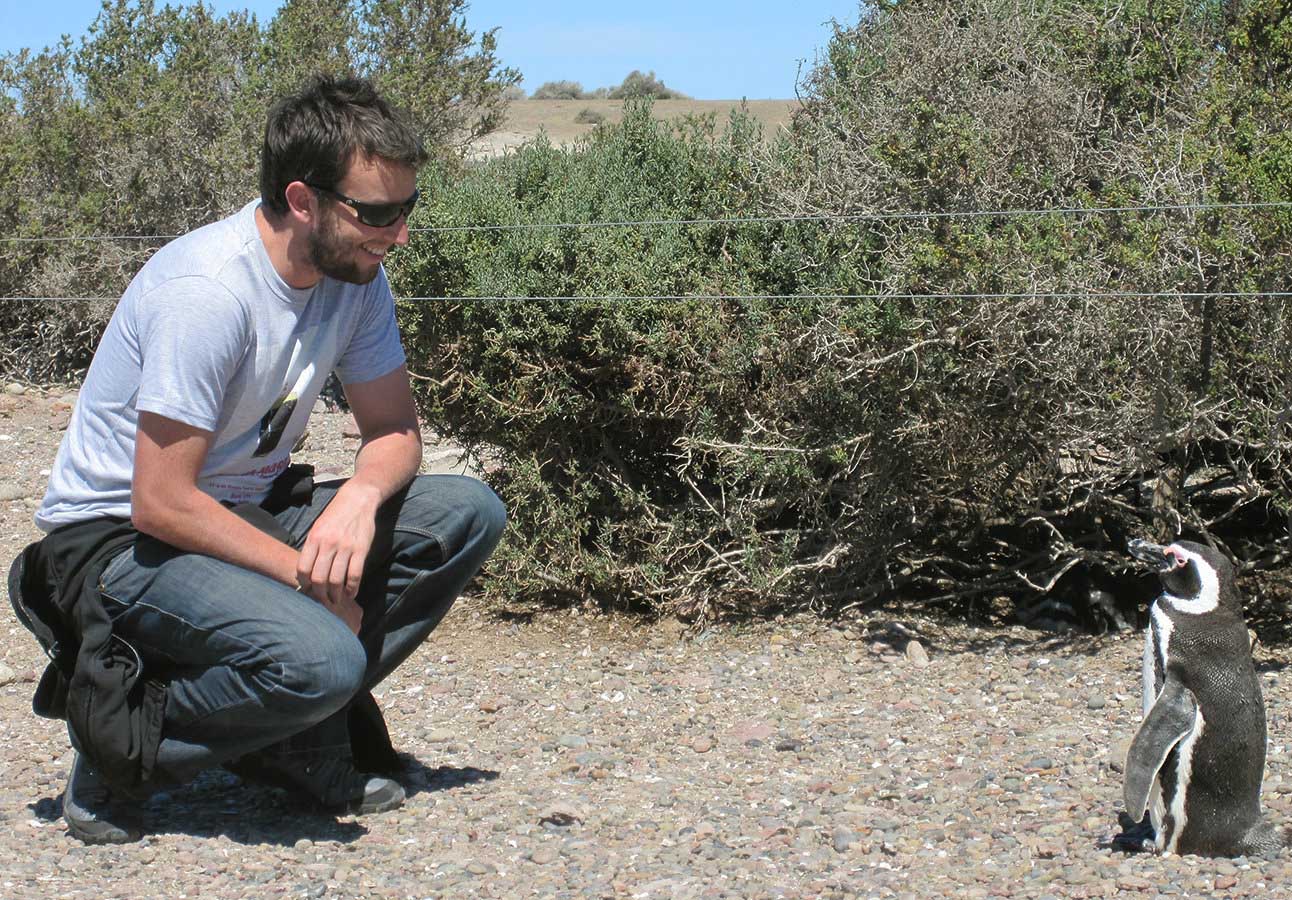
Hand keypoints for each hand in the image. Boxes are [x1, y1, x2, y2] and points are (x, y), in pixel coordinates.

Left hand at [296, 482, 380, 633]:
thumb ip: (312, 548)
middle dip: (319, 594)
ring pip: (336, 579)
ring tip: (335, 601)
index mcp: (314, 538)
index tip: (307, 590)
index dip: (304, 584)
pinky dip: (352, 588)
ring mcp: (345, 547)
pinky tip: (350, 593)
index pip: (303, 568)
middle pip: (319, 578)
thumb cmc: (335, 515)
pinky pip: (355, 575)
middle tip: (322, 601)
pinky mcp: (361, 550)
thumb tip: (306, 572)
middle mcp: (328, 543)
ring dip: (335, 595)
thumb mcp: (318, 527)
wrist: (357, 500)